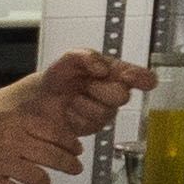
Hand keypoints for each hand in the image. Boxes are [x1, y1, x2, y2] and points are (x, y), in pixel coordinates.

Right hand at [0, 103, 91, 183]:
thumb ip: (23, 126)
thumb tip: (52, 138)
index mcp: (14, 122)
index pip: (53, 131)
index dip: (69, 142)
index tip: (77, 149)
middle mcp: (12, 141)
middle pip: (52, 155)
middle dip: (69, 165)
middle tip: (76, 169)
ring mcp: (2, 163)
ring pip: (39, 178)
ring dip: (44, 182)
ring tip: (43, 183)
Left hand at [23, 50, 156, 133]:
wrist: (40, 99)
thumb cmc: (59, 77)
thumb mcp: (69, 59)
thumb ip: (85, 56)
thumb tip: (102, 68)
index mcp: (115, 73)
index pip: (142, 77)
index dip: (142, 78)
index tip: (129, 77)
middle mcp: (115, 92)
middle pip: (122, 96)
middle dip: (100, 90)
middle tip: (86, 85)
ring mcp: (107, 111)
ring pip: (104, 112)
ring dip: (83, 104)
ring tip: (73, 98)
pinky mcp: (96, 127)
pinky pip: (90, 125)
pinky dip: (75, 117)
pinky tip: (70, 111)